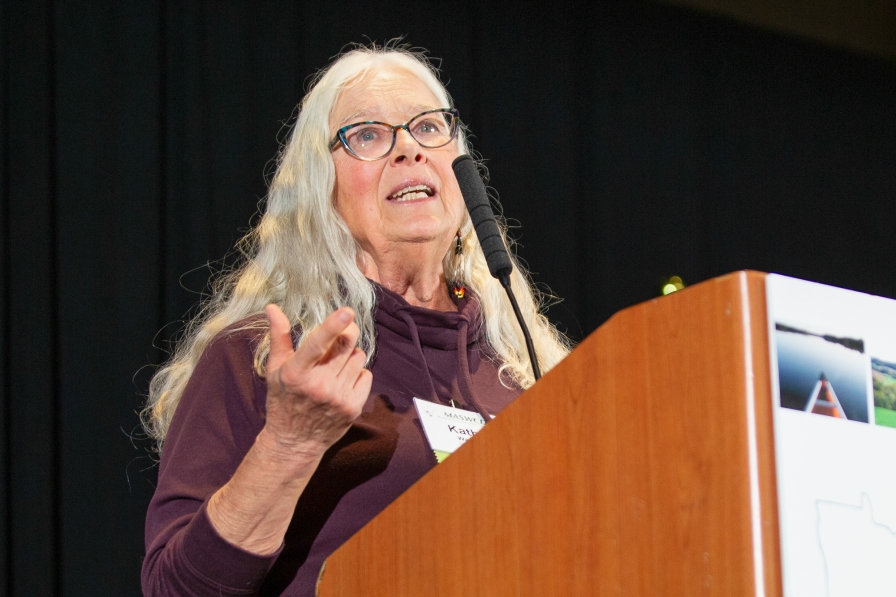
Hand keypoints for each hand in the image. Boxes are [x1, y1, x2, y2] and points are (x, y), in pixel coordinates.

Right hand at [262, 304, 372, 456]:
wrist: (295, 442)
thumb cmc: (283, 400)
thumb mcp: (275, 370)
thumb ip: (279, 337)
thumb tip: (273, 307)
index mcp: (295, 373)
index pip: (316, 344)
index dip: (332, 326)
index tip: (347, 312)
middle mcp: (318, 385)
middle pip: (345, 345)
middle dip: (347, 332)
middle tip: (342, 332)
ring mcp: (337, 398)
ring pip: (358, 357)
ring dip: (350, 355)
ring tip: (335, 366)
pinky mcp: (353, 408)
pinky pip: (366, 375)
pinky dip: (358, 373)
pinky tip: (343, 381)